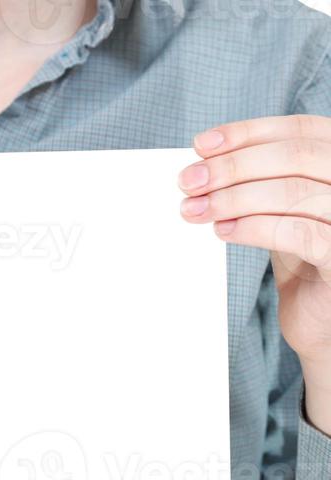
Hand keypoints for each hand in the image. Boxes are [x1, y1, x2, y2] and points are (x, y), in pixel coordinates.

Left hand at [178, 114, 330, 434]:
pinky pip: (298, 234)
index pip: (298, 130)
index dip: (247, 133)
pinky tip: (222, 232)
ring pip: (293, 192)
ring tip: (196, 209)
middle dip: (233, 166)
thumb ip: (258, 184)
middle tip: (189, 181)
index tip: (202, 144)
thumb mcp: (282, 210)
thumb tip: (202, 165)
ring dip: (234, 198)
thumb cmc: (303, 262)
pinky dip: (254, 228)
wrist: (321, 323)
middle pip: (294, 156)